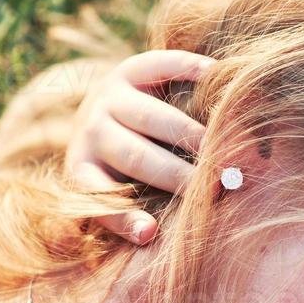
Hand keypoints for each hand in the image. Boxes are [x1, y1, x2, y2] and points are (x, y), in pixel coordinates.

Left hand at [64, 49, 214, 243]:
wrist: (104, 109)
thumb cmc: (124, 170)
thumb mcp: (116, 191)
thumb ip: (133, 213)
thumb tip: (152, 236)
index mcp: (82, 170)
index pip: (98, 196)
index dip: (124, 217)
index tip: (151, 233)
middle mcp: (92, 131)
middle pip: (135, 156)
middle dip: (176, 174)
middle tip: (216, 186)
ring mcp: (110, 96)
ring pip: (149, 117)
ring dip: (188, 134)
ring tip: (221, 149)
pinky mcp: (130, 69)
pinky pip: (160, 66)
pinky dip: (188, 69)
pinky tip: (214, 76)